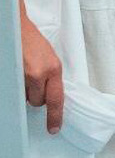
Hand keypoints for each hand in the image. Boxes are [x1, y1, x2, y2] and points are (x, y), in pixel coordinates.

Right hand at [20, 0, 61, 134]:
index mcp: (55, 69)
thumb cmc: (33, 43)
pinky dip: (18, 87)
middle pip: (39, 101)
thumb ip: (51, 76)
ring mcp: (26, 75)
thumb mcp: (50, 59)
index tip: (54, 128)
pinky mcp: (14, 75)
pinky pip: (17, 91)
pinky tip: (19, 74)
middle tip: (34, 82)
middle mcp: (42, 74)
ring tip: (25, 74)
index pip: (57, 99)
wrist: (18, 29)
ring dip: (26, 91)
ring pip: (27, 97)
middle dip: (37, 97)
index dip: (55, 116)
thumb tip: (49, 94)